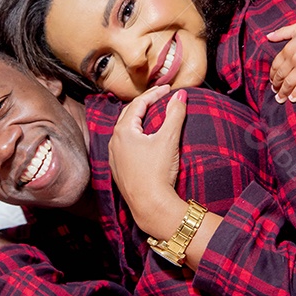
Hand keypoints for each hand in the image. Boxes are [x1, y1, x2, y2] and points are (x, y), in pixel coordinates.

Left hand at [108, 86, 187, 237]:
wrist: (150, 206)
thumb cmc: (157, 172)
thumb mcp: (168, 139)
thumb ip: (175, 114)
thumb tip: (181, 95)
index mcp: (123, 131)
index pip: (138, 104)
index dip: (154, 94)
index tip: (168, 89)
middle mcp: (114, 143)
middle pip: (128, 115)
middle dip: (144, 104)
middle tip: (159, 96)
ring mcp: (114, 158)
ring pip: (124, 131)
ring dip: (137, 120)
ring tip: (151, 114)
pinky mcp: (118, 171)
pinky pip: (124, 146)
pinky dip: (134, 136)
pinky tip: (143, 140)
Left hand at [266, 18, 295, 102]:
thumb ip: (281, 33)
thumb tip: (268, 36)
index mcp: (288, 48)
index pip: (275, 66)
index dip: (272, 75)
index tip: (272, 81)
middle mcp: (295, 58)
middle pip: (281, 76)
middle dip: (277, 86)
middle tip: (275, 92)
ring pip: (290, 83)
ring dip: (284, 92)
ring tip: (280, 99)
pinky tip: (292, 99)